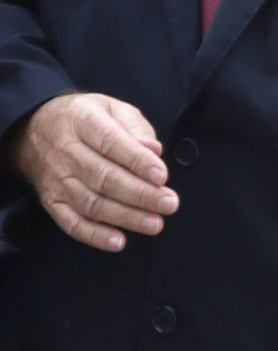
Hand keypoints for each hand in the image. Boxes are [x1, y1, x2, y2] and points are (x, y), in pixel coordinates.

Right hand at [3, 92, 177, 251]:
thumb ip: (135, 127)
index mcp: (81, 120)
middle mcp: (64, 151)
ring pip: (91, 203)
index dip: (137, 161)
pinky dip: (94, 235)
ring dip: (125, 217)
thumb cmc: (87, 120)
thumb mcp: (112, 109)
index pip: (110, 142)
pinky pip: (70, 222)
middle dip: (140, 194)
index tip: (162, 176)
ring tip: (155, 223)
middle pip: (103, 177)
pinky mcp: (51, 200)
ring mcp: (55, 178)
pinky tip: (118, 241)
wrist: (35, 131)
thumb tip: (153, 149)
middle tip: (169, 203)